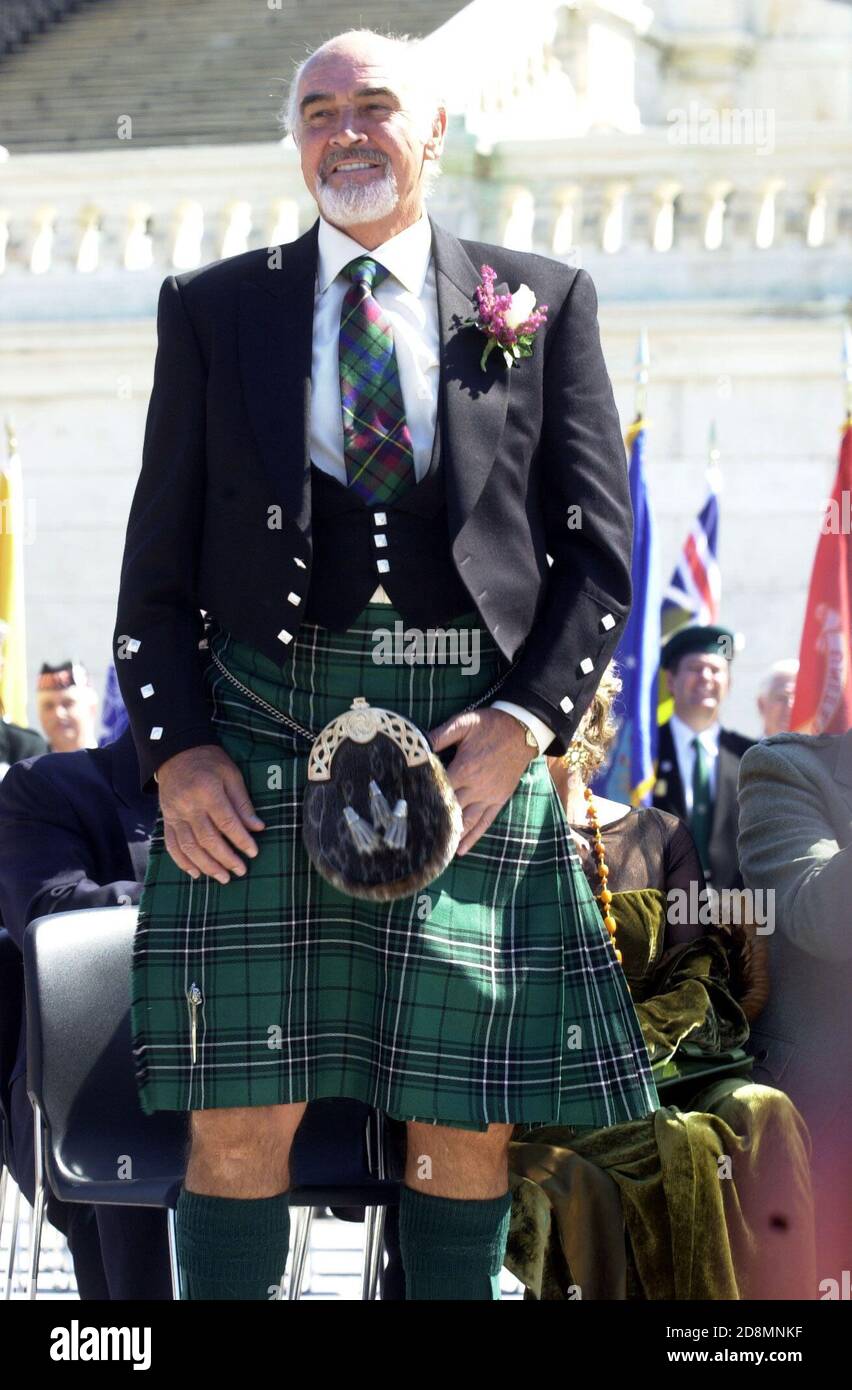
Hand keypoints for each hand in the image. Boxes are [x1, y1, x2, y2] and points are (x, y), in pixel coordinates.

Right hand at [156, 744, 264, 883]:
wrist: (176, 752)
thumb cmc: (210, 762)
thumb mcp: (231, 775)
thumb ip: (243, 803)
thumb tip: (258, 828)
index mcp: (207, 791)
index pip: (227, 822)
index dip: (241, 840)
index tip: (253, 852)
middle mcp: (189, 806)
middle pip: (207, 839)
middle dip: (226, 858)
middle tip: (241, 871)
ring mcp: (174, 815)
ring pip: (189, 847)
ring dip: (207, 866)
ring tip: (223, 878)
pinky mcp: (167, 820)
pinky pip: (172, 846)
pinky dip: (183, 862)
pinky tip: (196, 873)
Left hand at [427, 708, 536, 855]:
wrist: (522, 729)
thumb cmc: (490, 725)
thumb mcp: (463, 723)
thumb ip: (440, 735)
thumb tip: (417, 743)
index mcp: (464, 768)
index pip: (439, 789)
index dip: (423, 799)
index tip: (407, 810)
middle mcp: (476, 787)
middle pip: (451, 809)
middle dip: (434, 822)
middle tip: (414, 837)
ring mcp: (489, 796)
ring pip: (467, 821)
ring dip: (452, 836)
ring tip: (436, 851)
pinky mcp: (499, 800)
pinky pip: (485, 822)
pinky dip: (473, 836)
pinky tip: (461, 849)